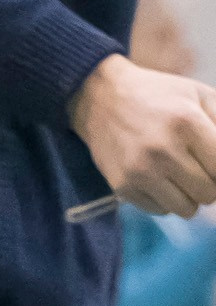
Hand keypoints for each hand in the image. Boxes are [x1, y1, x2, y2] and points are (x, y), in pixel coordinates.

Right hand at [69, 55, 215, 215]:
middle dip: (210, 184)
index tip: (213, 162)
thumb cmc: (159, 95)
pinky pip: (161, 210)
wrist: (100, 97)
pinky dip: (166, 199)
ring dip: (190, 196)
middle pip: (209, 193)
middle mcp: (163, 150)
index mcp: (187, 123)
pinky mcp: (122, 186)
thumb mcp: (199, 95)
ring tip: (180, 175)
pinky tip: (157, 178)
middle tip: (199, 167)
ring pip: (187, 209)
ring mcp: (140, 171)